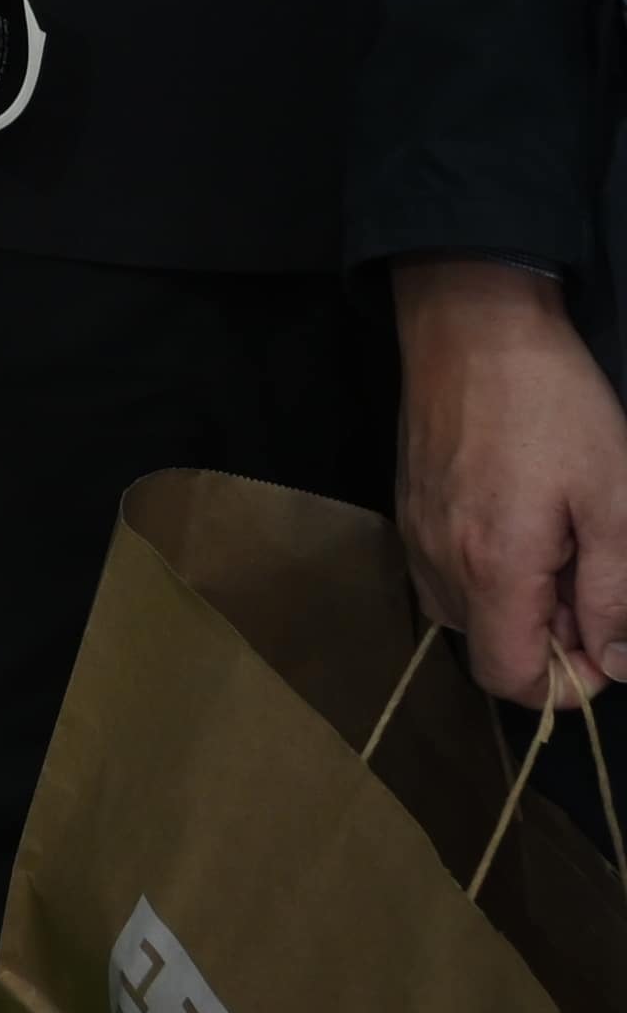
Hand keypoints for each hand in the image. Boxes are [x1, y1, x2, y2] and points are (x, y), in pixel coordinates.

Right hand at [397, 256, 626, 704]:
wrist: (472, 326)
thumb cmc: (556, 409)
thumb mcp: (613, 499)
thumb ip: (614, 592)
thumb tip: (615, 661)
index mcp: (493, 568)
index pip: (511, 679)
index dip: (567, 685)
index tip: (606, 642)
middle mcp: (439, 563)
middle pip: (490, 650)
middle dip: (550, 638)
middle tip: (592, 577)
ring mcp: (415, 534)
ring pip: (466, 615)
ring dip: (517, 606)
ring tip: (557, 547)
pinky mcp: (407, 507)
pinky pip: (445, 574)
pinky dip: (486, 573)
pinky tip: (518, 520)